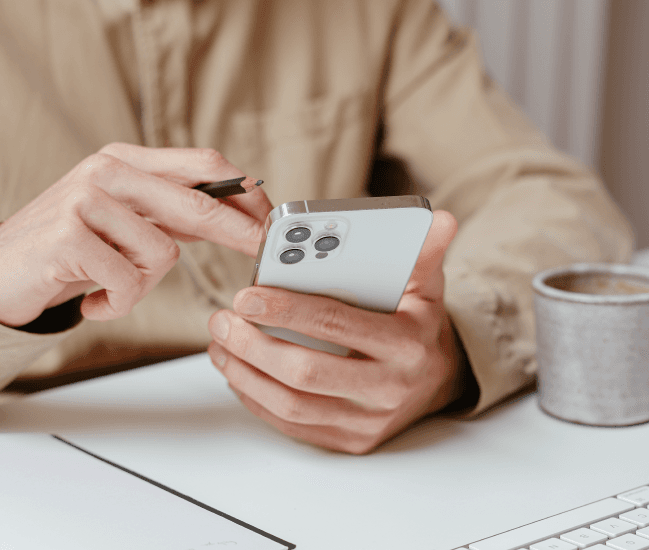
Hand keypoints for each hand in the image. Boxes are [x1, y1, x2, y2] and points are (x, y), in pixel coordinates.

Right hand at [0, 143, 271, 326]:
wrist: (1, 275)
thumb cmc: (71, 251)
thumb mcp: (128, 222)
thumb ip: (174, 214)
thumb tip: (237, 216)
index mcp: (127, 161)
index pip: (204, 165)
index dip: (244, 195)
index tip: (269, 223)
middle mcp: (108, 171)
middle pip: (198, 204)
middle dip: (238, 233)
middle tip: (263, 251)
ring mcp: (85, 199)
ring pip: (163, 253)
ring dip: (142, 282)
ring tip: (111, 283)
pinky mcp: (68, 236)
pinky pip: (128, 281)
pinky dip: (116, 303)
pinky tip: (93, 299)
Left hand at [207, 210, 461, 453]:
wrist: (438, 380)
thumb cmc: (420, 327)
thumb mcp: (427, 287)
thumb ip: (424, 252)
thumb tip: (441, 219)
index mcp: (405, 344)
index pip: (335, 324)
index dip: (285, 310)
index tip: (246, 296)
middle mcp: (388, 389)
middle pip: (305, 372)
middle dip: (254, 346)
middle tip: (223, 320)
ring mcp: (368, 422)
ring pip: (292, 405)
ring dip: (246, 375)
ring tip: (221, 345)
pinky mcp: (351, 440)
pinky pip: (293, 426)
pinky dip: (258, 400)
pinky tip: (239, 374)